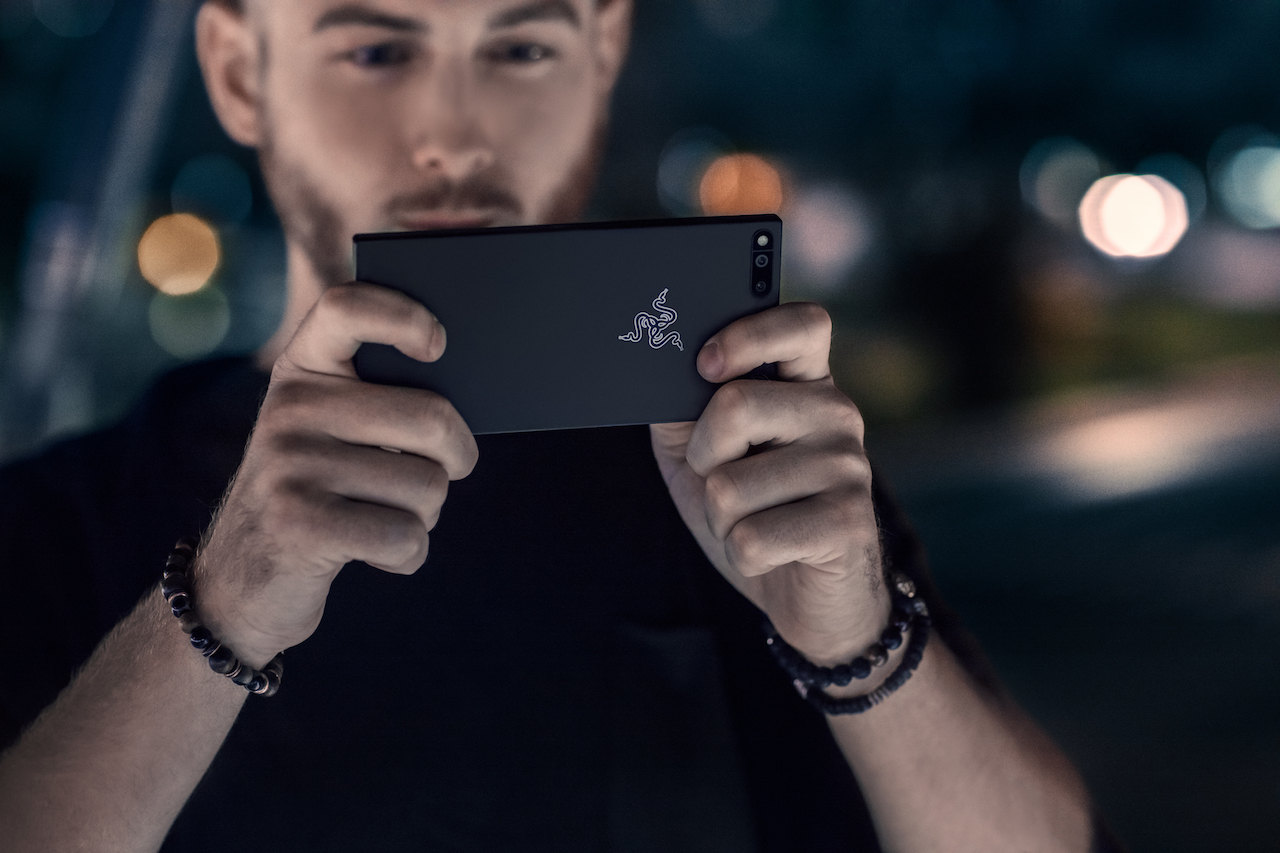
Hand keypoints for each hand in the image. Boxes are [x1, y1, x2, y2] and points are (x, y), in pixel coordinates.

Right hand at [194, 284, 477, 665]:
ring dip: (426, 516)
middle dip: (455, 459)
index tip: (437, 346)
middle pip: (432, 417)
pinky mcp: (298, 525)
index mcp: (301, 372)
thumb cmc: (318, 495)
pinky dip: (408, 555)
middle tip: (437, 475)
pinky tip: (379, 554)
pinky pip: (405, 535)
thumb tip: (463, 394)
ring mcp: (289, 465)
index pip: (346, 306)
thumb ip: (377, 400)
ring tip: (386, 518)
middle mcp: (289, 409)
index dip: (402, 314)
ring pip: (427, 486)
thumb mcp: (328, 434)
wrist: (240, 584)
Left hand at [650, 303, 887, 664]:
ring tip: (754, 523)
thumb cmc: (754, 515)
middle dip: (704, 457)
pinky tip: (772, 556)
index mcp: (808, 386)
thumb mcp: (704, 457)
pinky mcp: (848, 525)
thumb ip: (683, 410)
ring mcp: (849, 468)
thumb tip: (648, 371)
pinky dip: (741, 556)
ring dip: (721, 519)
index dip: (748, 335)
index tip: (705, 365)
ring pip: (730, 486)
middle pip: (736, 405)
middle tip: (724, 481)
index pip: (804, 323)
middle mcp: (838, 416)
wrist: (811, 602)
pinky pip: (751, 537)